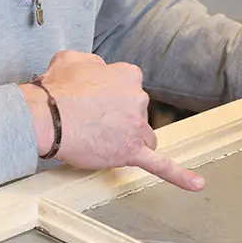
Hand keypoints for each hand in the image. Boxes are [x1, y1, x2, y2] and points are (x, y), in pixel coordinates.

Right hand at [22, 50, 203, 190]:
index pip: (129, 89)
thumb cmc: (55, 89)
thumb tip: (97, 69)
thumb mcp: (73, 58)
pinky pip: (160, 165)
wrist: (45, 117)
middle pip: (137, 114)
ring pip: (142, 137)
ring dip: (127, 140)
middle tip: (87, 122)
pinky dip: (180, 175)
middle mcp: (139, 98)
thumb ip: (94, 62)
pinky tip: (196, 184)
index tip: (93, 103)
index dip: (110, 99)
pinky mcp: (131, 152)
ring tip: (99, 141)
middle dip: (118, 120)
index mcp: (129, 75)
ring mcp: (137, 127)